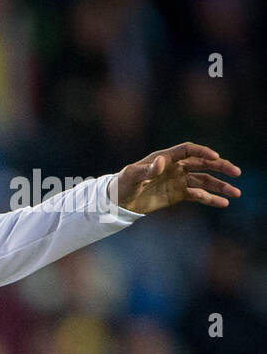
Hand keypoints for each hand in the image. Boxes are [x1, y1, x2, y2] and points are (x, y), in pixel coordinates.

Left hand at [115, 142, 239, 214]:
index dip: (203, 152)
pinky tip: (223, 203)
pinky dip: (210, 199)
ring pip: (204, 181)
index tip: (215, 157)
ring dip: (220, 186)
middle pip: (203, 164)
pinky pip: (197, 195)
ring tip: (235, 193)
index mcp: (165, 158)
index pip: (188, 150)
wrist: (117, 201)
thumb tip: (161, 162)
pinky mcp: (178, 194)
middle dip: (220, 167)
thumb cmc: (121, 184)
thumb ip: (147, 170)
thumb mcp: (131, 177)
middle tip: (236, 173)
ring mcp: (178, 181)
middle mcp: (175, 167)